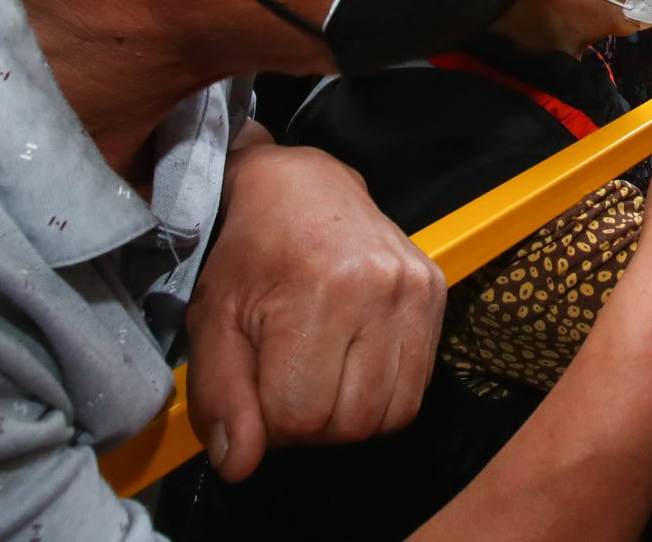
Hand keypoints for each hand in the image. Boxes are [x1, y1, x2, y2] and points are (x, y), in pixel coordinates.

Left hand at [185, 140, 448, 481]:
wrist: (302, 187)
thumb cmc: (251, 252)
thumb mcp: (213, 320)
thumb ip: (220, 396)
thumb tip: (237, 465)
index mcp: (321, 290)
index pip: (299, 415)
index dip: (268, 420)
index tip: (256, 386)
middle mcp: (382, 290)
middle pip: (350, 423)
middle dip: (310, 423)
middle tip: (286, 383)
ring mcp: (418, 292)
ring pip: (390, 415)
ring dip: (349, 415)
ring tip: (319, 377)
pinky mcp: (438, 293)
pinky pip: (416, 388)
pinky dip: (381, 394)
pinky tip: (351, 364)